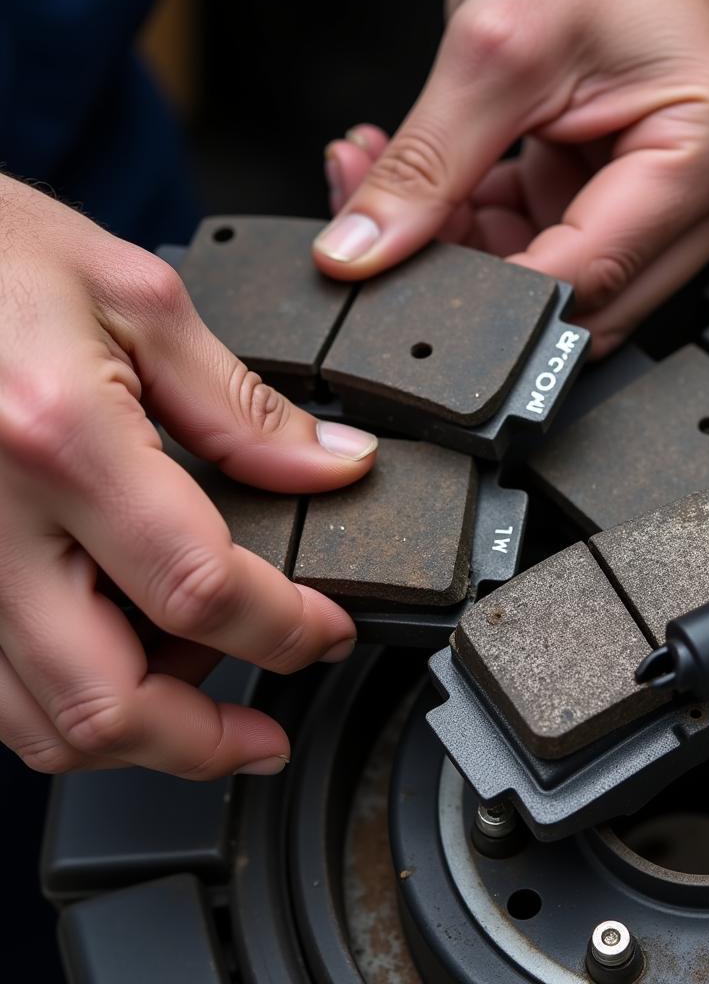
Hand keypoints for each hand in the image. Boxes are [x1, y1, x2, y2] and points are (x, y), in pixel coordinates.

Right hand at [0, 177, 376, 777]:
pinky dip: (69, 699)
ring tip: (203, 694)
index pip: (198, 590)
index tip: (326, 633)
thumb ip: (243, 408)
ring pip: (35, 721)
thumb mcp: (137, 303)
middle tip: (263, 737)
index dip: (284, 631)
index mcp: (58, 441)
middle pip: (102, 704)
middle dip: (203, 744)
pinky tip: (122, 657)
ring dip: (136, 734)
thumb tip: (333, 468)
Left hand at [314, 0, 708, 356]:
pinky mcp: (656, 193)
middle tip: (394, 224)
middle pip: (578, 295)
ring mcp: (694, 197)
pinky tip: (453, 181)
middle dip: (474, 269)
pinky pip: (563, 244)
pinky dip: (496, 223)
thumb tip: (364, 252)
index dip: (484, 294)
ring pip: (562, 279)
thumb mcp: (493, 45)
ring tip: (410, 181)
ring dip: (475, 245)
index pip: (585, 277)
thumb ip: (424, 167)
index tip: (403, 280)